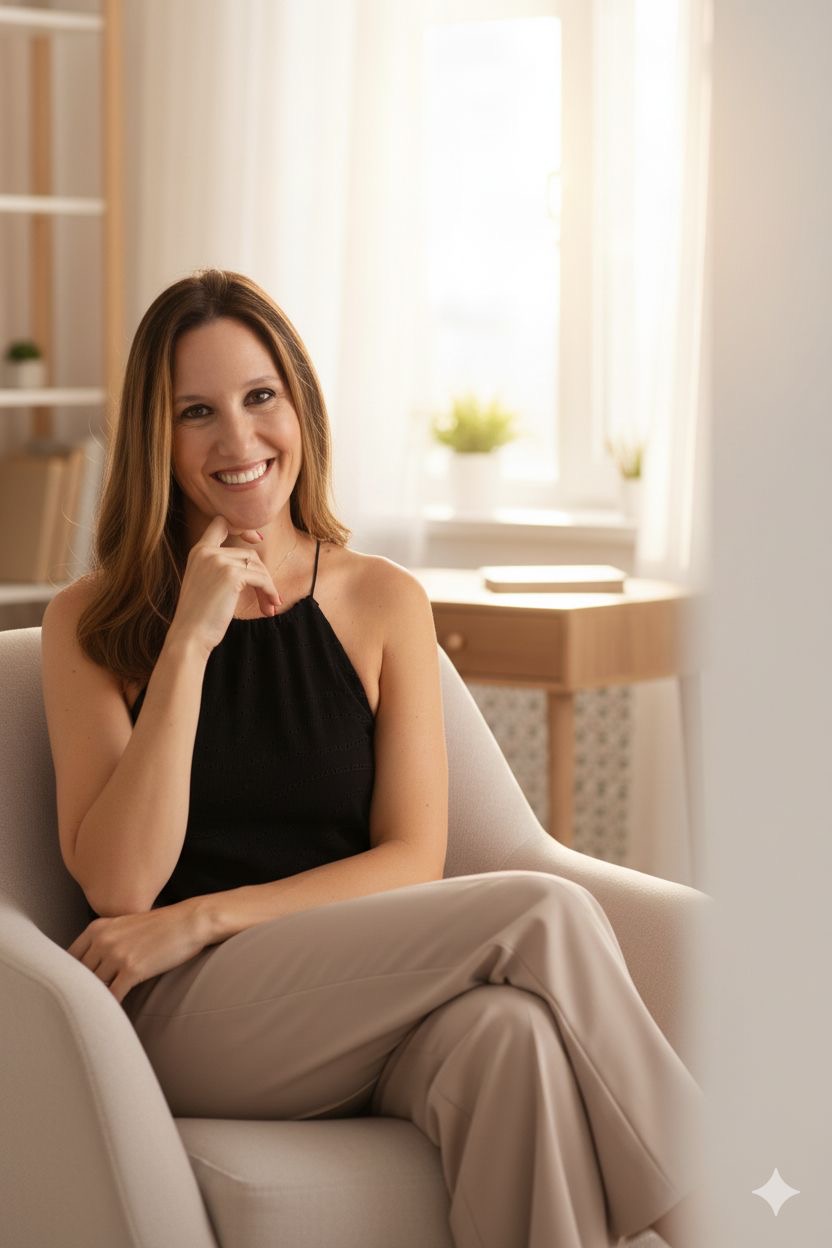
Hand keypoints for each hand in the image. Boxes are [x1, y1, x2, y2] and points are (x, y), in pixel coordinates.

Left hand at [65, 899, 211, 1005]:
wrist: (190, 922)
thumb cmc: (162, 925)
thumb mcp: (126, 925)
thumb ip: (105, 940)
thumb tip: (92, 965)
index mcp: (98, 927)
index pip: (69, 958)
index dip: (68, 976)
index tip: (71, 990)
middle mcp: (103, 940)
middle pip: (79, 975)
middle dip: (80, 991)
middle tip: (80, 1008)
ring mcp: (116, 955)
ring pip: (93, 987)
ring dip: (94, 1002)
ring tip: (93, 1015)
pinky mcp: (132, 970)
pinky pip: (113, 996)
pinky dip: (111, 1008)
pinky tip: (112, 1015)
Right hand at [167, 515, 282, 655]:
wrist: (189, 636)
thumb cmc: (199, 617)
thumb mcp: (205, 584)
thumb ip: (221, 568)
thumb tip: (256, 566)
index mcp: (198, 552)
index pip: (220, 523)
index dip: (242, 527)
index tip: (258, 540)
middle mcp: (207, 552)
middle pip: (249, 554)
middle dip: (263, 576)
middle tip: (270, 598)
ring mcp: (219, 561)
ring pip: (257, 566)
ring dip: (268, 587)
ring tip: (270, 606)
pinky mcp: (231, 575)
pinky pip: (261, 578)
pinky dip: (269, 591)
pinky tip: (270, 606)